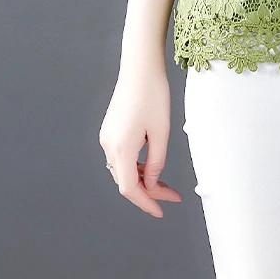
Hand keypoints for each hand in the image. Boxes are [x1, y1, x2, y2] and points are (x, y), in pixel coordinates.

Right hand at [99, 66, 181, 217]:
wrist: (140, 67)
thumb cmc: (153, 94)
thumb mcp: (161, 131)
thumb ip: (156, 161)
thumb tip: (151, 182)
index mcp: (120, 148)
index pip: (129, 188)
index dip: (146, 202)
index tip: (161, 211)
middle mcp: (108, 145)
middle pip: (125, 180)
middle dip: (148, 191)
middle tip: (172, 195)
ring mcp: (107, 137)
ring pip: (123, 169)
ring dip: (143, 179)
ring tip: (165, 183)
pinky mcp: (111, 129)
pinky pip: (122, 156)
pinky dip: (136, 165)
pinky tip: (151, 165)